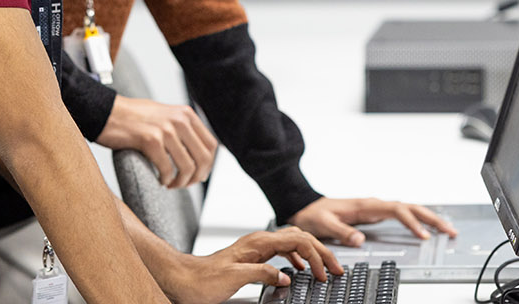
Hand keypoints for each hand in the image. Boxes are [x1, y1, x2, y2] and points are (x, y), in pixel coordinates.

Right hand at [97, 95, 217, 187]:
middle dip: (196, 177)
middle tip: (184, 184)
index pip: (211, 145)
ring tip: (170, 184)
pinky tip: (159, 180)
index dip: (207, 165)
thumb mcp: (165, 115)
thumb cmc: (132, 117)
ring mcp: (166, 129)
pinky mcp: (150, 140)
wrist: (106, 112)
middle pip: (203, 158)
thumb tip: (199, 152)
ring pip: (187, 167)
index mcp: (186, 114)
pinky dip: (165, 180)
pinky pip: (166, 169)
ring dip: (180, 182)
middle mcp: (179, 120)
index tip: (198, 175)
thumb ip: (182, 127)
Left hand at [161, 226, 343, 303]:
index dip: (316, 255)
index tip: (326, 272)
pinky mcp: (252, 257)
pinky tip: (299, 269)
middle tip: (336, 268)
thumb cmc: (203, 280)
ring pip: (292, 244)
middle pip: (299, 238)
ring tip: (323, 269)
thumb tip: (287, 277)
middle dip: (320, 252)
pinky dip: (296, 258)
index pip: (297, 240)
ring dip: (311, 255)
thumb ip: (263, 274)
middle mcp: (258, 241)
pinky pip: (282, 252)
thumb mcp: (235, 278)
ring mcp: (256, 248)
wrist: (183, 279)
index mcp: (257, 243)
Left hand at [288, 197, 458, 246]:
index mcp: (366, 205)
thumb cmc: (315, 215)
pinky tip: (425, 228)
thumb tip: (360, 240)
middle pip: (410, 208)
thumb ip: (342, 232)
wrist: (307, 207)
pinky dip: (417, 220)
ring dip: (428, 218)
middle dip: (432, 218)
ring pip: (409, 210)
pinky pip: (402, 215)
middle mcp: (374, 205)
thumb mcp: (325, 225)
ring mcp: (377, 209)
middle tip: (450, 230)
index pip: (397, 210)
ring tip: (446, 229)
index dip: (412, 222)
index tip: (424, 235)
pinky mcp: (376, 215)